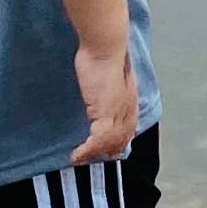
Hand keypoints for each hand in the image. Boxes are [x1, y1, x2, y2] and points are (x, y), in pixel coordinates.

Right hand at [76, 39, 138, 165]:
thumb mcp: (108, 75)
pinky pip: (97, 140)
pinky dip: (86, 150)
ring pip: (109, 143)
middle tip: (90, 160)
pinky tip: (75, 155)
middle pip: (120, 139)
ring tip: (79, 160)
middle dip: (107, 152)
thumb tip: (102, 91)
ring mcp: (118, 114)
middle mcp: (128, 110)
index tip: (108, 150)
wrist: (105, 47)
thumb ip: (108, 87)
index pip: (128, 128)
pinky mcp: (106, 114)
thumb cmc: (104, 55)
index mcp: (130, 100)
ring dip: (93, 154)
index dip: (118, 141)